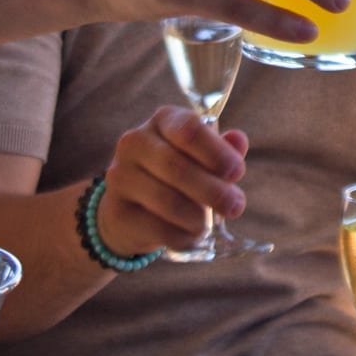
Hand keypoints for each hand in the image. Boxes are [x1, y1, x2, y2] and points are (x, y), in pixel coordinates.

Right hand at [95, 105, 250, 256]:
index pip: (188, 129)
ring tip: (210, 224)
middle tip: (235, 206)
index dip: (216, 152)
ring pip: (167, 200)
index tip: (237, 172)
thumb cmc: (178, 176)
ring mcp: (120, 175)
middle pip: (177, 167)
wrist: (134, 209)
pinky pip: (157, 227)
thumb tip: (238, 140)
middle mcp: (135, 141)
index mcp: (163, 120)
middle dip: (213, 190)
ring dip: (198, 217)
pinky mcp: (117, 211)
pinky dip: (182, 235)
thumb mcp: (203, 158)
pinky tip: (192, 235)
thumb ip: (223, 150)